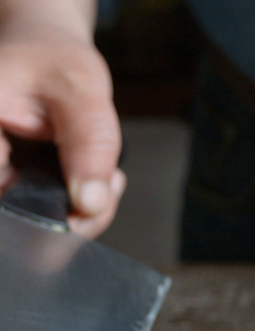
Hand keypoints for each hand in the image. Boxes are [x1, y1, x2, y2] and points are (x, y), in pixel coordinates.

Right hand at [0, 2, 122, 237]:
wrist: (46, 52)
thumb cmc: (54, 59)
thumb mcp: (80, 88)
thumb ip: (89, 145)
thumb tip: (90, 204)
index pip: (6, 201)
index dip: (48, 218)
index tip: (88, 208)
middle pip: (18, 217)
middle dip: (73, 216)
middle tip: (109, 187)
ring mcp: (0, 175)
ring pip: (36, 220)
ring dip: (79, 208)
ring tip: (107, 177)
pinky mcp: (12, 182)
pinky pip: (48, 208)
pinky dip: (78, 202)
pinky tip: (98, 179)